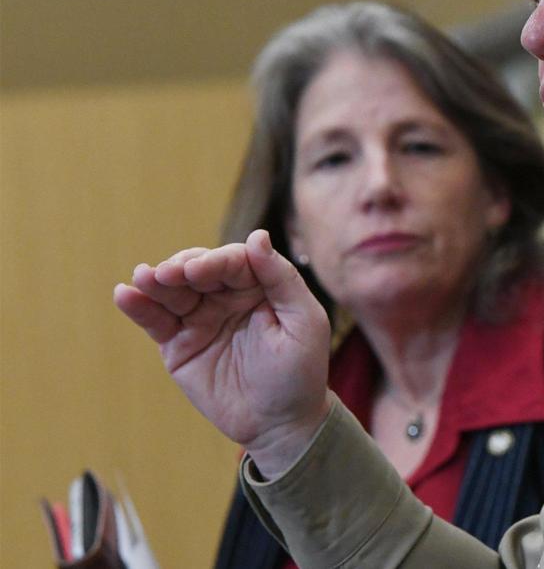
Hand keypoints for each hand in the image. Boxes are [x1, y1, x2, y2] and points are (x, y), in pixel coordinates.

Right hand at [114, 230, 332, 476]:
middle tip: (167, 274)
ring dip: (155, 281)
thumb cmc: (300, 371)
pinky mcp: (179, 344)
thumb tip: (257, 236)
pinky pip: (156, 321)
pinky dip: (139, 307)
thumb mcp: (304, 322)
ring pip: (173, 292)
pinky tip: (125, 295)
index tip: (196, 270)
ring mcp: (201, 318)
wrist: (280, 423)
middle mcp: (227, 296)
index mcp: (260, 285)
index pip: (233, 262)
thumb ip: (282, 279)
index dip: (213, 262)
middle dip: (180, 267)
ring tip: (142, 278)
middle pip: (197, 270)